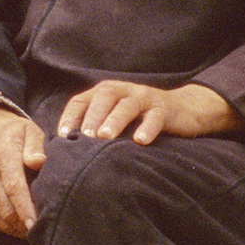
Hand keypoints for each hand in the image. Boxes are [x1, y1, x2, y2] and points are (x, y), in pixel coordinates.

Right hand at [0, 105, 45, 236]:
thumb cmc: (13, 131)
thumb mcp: (29, 129)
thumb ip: (35, 145)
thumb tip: (39, 162)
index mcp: (3, 155)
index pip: (14, 187)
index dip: (24, 207)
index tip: (35, 223)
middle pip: (5, 207)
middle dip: (23, 224)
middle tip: (43, 231)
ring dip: (17, 228)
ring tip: (35, 231)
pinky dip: (8, 226)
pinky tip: (23, 227)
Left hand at [58, 82, 243, 144]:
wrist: (183, 110)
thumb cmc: (139, 120)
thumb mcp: (115, 120)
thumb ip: (95, 129)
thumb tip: (67, 154)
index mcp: (105, 92)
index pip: (81, 100)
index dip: (70, 117)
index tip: (61, 136)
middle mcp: (123, 90)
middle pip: (104, 97)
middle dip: (92, 117)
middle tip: (84, 137)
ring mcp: (144, 98)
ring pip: (127, 105)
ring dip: (114, 120)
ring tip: (105, 137)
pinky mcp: (164, 109)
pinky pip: (155, 117)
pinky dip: (147, 128)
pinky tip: (141, 141)